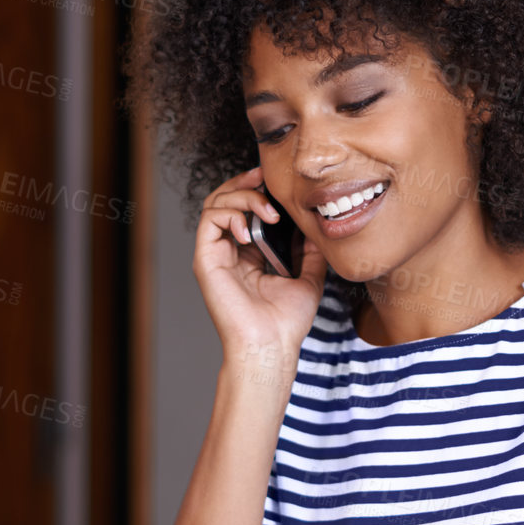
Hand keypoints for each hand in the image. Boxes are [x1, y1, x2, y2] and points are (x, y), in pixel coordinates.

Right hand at [193, 166, 328, 367]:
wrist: (272, 345)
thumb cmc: (286, 321)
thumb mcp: (309, 277)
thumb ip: (310, 251)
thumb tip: (316, 225)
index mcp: (249, 255)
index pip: (245, 209)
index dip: (256, 189)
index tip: (275, 180)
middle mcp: (230, 252)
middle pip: (226, 200)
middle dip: (245, 183)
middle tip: (266, 179)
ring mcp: (216, 255)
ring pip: (215, 204)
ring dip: (241, 196)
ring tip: (267, 211)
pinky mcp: (206, 261)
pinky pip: (208, 221)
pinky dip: (228, 213)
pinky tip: (248, 227)